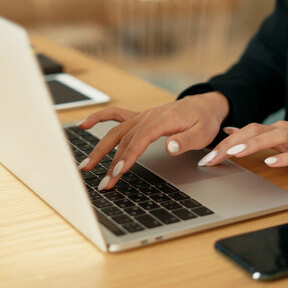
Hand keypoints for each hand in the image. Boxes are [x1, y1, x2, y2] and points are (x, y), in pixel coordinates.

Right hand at [77, 92, 228, 189]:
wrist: (204, 105)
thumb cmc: (204, 120)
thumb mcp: (203, 133)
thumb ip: (186, 141)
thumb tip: (169, 147)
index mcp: (163, 120)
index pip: (140, 139)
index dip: (128, 155)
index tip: (119, 172)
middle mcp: (148, 116)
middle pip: (124, 139)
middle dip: (110, 162)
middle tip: (103, 182)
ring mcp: (141, 116)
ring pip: (116, 132)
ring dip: (100, 149)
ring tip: (86, 165)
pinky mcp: (138, 117)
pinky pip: (114, 115)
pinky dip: (98, 118)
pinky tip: (83, 125)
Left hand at [199, 121, 287, 176]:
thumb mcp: (277, 138)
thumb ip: (254, 135)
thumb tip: (229, 131)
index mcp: (273, 130)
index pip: (244, 131)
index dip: (223, 143)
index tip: (206, 157)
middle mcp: (284, 132)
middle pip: (254, 131)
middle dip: (231, 144)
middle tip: (211, 158)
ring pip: (275, 136)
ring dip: (253, 144)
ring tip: (235, 153)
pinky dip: (283, 158)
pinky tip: (270, 163)